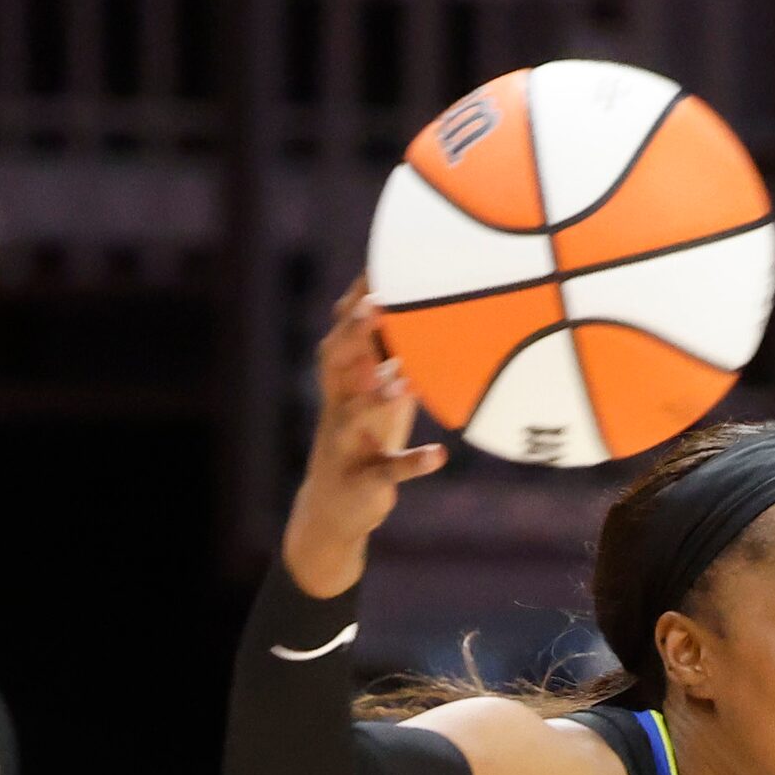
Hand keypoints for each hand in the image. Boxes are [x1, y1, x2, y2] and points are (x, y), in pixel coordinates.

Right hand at [281, 281, 447, 596]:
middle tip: (375, 305)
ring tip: (403, 381)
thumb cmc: (368, 440)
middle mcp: (338, 405)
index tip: (376, 264)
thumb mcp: (381, 397)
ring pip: (353, 413)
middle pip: (335, 361)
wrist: (336, 509)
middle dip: (352, 333)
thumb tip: (433, 314)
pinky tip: (439, 455)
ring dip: (376, 396)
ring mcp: (346, 442)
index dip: (356, 299)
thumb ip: (398, 360)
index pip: (345, 332)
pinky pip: (387, 470)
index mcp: (345, 381)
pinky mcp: (362, 479)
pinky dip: (413, 462)